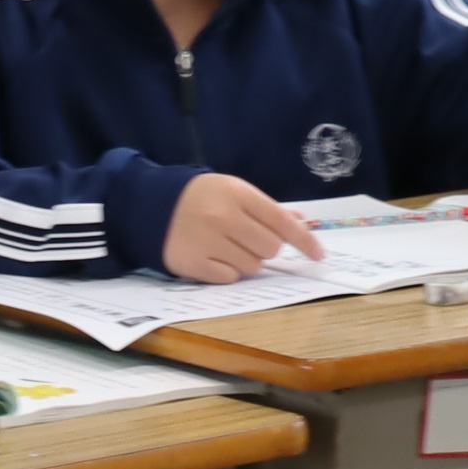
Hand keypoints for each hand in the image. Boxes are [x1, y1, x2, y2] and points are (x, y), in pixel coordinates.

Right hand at [161, 176, 321, 284]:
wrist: (149, 206)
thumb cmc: (199, 198)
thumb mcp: (232, 191)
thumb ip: (266, 207)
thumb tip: (300, 221)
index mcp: (237, 194)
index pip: (281, 221)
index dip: (304, 241)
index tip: (318, 256)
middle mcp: (223, 217)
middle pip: (270, 248)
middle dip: (266, 248)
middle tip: (248, 240)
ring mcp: (207, 241)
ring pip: (252, 266)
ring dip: (246, 260)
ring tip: (226, 246)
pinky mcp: (193, 263)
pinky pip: (229, 277)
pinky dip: (227, 271)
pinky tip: (214, 257)